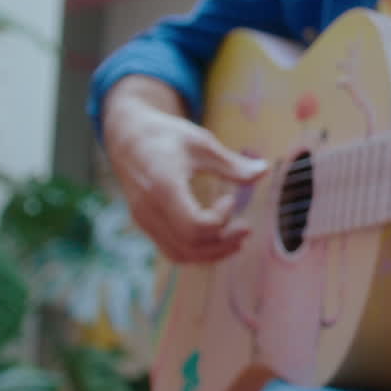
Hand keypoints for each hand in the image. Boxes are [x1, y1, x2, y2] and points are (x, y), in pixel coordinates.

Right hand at [103, 78, 267, 263]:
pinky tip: (218, 239)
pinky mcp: (146, 225)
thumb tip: (263, 171)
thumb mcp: (201, 142)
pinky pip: (172, 250)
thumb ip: (231, 163)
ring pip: (180, 254)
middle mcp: (149, 209)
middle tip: (246, 228)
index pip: (194, 226)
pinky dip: (198, 252)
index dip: (221, 220)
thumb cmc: (165, 135)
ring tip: (237, 239)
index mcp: (163, 186)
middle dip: (223, 243)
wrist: (126, 137)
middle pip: (189, 245)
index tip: (231, 199)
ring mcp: (145, 220)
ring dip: (213, 253)